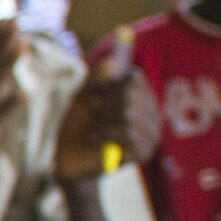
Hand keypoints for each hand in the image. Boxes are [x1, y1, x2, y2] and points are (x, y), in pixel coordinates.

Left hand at [54, 38, 155, 184]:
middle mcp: (151, 111)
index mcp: (140, 96)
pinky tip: (97, 139)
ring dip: (102, 120)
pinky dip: (107, 134)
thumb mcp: (83, 96)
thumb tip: (113, 61)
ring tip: (94, 129)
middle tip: (92, 116)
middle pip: (130, 94)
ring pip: (129, 113)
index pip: (133, 78)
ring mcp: (151, 132)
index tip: (94, 97)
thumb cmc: (78, 126)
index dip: (108, 86)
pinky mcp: (144, 150)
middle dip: (103, 104)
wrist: (69, 160)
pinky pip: (129, 134)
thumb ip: (97, 78)